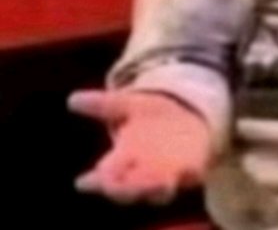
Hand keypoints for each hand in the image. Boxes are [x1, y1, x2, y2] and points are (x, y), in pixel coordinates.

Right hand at [68, 89, 211, 204]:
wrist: (188, 116)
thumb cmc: (152, 116)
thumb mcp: (129, 105)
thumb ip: (103, 104)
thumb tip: (72, 98)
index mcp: (123, 159)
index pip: (103, 177)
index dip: (94, 182)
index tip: (83, 182)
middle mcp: (143, 173)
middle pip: (128, 190)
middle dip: (122, 189)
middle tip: (115, 185)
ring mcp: (168, 174)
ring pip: (158, 191)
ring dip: (156, 188)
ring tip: (158, 182)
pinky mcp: (193, 169)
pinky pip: (190, 176)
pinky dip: (189, 174)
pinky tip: (190, 169)